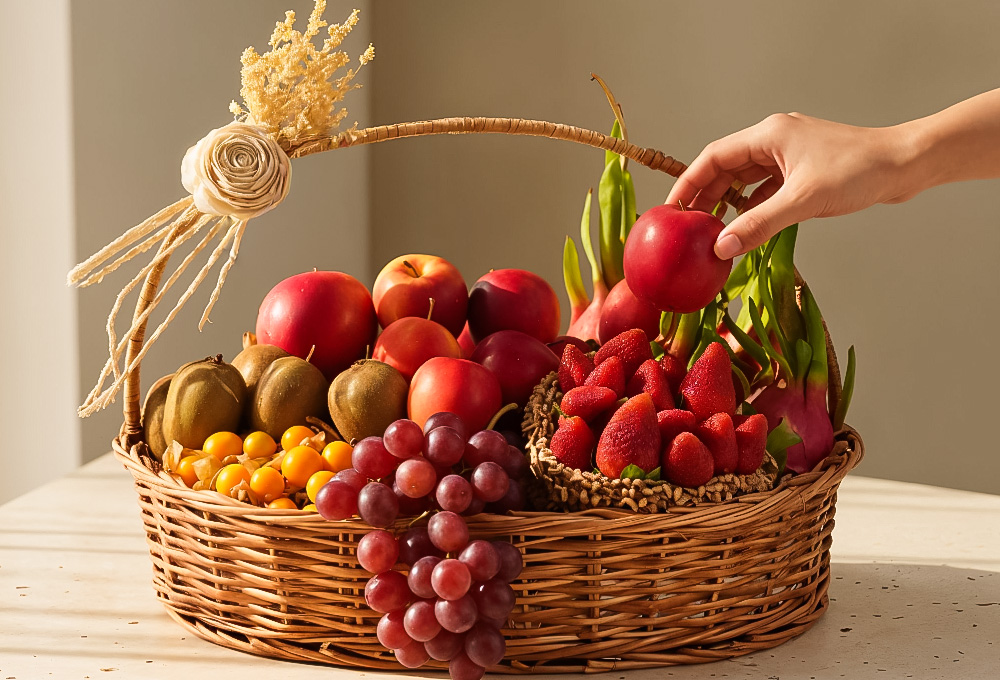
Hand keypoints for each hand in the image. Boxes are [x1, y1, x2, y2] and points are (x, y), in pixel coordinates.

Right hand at [666, 113, 918, 258]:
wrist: (906, 164)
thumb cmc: (859, 172)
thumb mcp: (803, 201)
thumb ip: (759, 224)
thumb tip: (722, 247)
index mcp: (769, 135)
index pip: (713, 157)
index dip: (688, 182)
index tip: (672, 208)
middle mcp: (775, 140)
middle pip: (725, 167)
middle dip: (705, 195)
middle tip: (687, 226)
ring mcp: (790, 155)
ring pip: (745, 178)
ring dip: (728, 202)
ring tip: (710, 229)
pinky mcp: (803, 170)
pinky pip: (766, 188)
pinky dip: (752, 206)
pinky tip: (745, 226)